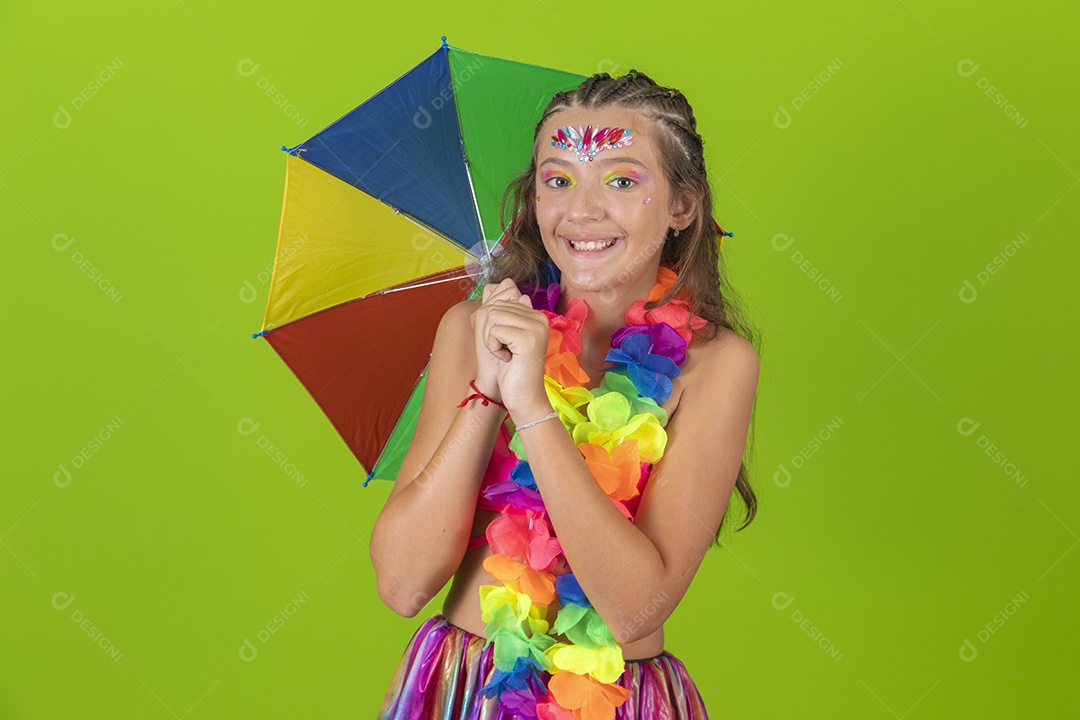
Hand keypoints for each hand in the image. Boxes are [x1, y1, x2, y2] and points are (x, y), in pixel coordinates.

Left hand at [470, 278, 549, 415]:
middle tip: (505, 351)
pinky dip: (494, 347)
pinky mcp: (528, 338)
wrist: (524, 397)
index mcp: (535, 315)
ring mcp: (536, 326)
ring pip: (493, 316)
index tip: (506, 345)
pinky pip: (494, 331)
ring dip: (491, 339)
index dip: (493, 326)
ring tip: (505, 353)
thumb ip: (500, 311)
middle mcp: (539, 317)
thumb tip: (495, 285)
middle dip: (490, 332)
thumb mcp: (503, 337)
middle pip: (495, 307)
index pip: (501, 302)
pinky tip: (507, 359)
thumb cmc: (512, 370)